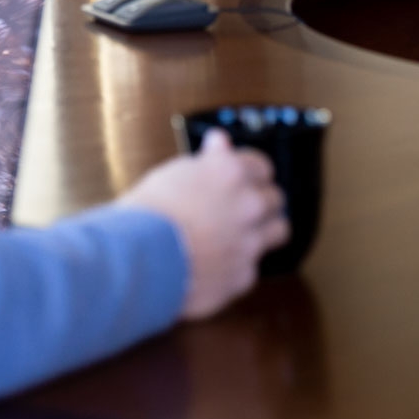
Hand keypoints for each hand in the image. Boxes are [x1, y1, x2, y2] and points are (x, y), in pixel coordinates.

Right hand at [116, 129, 288, 319]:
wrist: (139, 257)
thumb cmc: (149, 211)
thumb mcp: (174, 173)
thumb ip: (206, 161)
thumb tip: (220, 143)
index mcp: (231, 172)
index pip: (262, 166)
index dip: (249, 172)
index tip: (240, 177)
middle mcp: (249, 204)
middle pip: (275, 198)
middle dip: (260, 200)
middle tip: (239, 206)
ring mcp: (250, 241)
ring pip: (279, 231)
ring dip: (264, 229)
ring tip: (241, 233)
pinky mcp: (244, 275)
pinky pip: (251, 264)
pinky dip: (238, 262)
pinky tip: (217, 261)